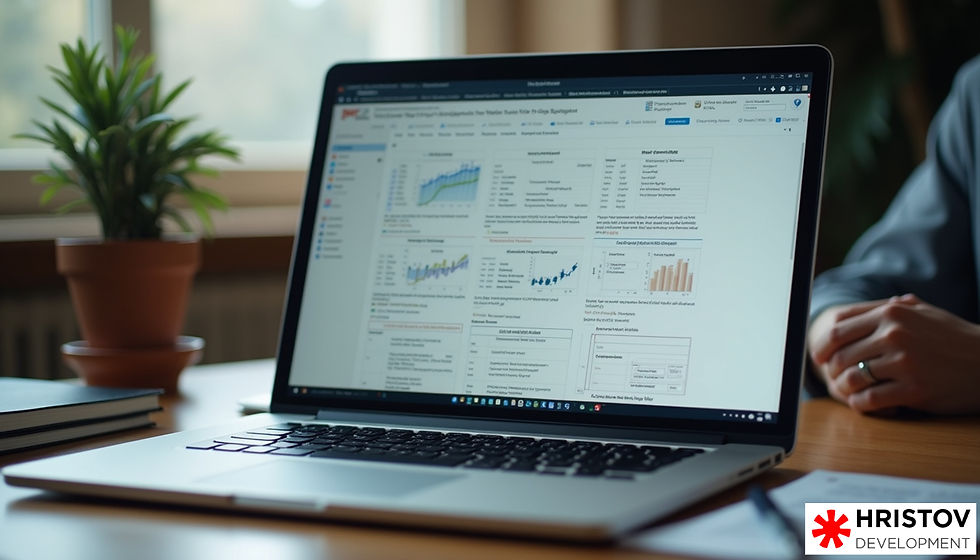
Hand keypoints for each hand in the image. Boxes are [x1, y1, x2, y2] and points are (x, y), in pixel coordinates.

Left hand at [807, 294, 979, 413]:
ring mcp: (904, 361)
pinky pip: (870, 399)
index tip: (818, 356)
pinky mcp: (913, 389)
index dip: (822, 344)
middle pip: (841, 354)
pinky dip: (860, 404)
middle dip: (831, 369)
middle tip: (832, 378)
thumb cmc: (955, 338)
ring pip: (852, 377)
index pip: (839, 327)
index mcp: (891, 313)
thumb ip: (898, 307)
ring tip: (848, 391)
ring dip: (844, 387)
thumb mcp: (927, 313)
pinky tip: (863, 404)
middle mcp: (894, 334)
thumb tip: (882, 303)